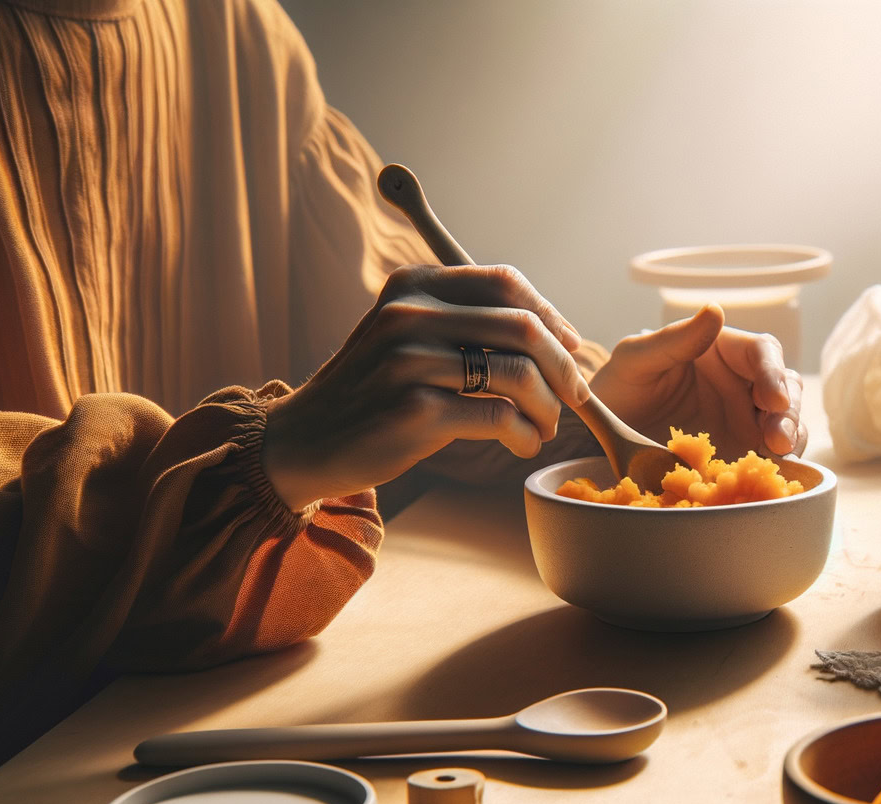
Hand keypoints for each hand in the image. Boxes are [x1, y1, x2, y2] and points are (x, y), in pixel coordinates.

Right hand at [261, 264, 587, 508]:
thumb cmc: (372, 392)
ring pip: (518, 375)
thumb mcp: (404, 336)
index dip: (551, 315)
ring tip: (544, 427)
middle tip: (575, 395)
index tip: (571, 346)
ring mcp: (410, 362)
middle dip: (563, 365)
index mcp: (413, 285)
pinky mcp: (415, 411)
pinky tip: (522, 444)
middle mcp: (410, 314)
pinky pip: (500, 418)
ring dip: (548, 407)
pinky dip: (525, 434)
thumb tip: (556, 332)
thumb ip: (463, 322)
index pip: (506, 282)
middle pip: (522, 326)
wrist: (305, 441)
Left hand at [589, 305, 804, 458]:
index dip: (773, 372)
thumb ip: (675, 338)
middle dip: (788, 412)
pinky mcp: (741, 453)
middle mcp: (741, 382)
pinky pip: (770, 457)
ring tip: (777, 454)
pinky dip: (779, 465)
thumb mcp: (636, 359)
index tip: (772, 399)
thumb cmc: (619, 387)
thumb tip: (715, 310)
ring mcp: (745, 419)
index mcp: (722, 350)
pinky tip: (772, 474)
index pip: (762, 352)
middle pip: (785, 388)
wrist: (600, 438)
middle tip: (777, 439)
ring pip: (786, 421)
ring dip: (791, 436)